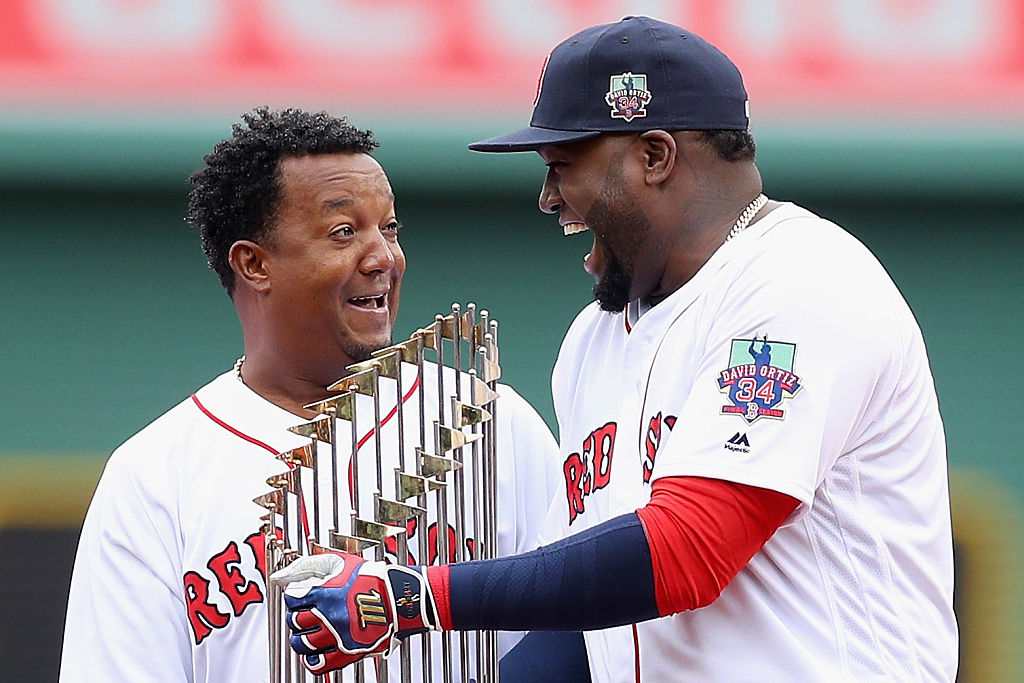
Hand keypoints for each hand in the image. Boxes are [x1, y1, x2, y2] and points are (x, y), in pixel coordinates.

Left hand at [270, 552, 435, 673]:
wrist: (400, 598)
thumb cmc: (374, 579)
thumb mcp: (341, 563)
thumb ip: (309, 566)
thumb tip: (282, 576)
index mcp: (325, 593)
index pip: (292, 598)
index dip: (295, 596)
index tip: (301, 596)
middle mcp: (328, 616)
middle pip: (294, 621)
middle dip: (297, 615)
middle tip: (305, 612)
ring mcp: (337, 636)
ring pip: (302, 644)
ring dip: (301, 637)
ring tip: (309, 632)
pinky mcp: (348, 652)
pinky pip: (319, 664)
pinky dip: (313, 660)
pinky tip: (316, 651)